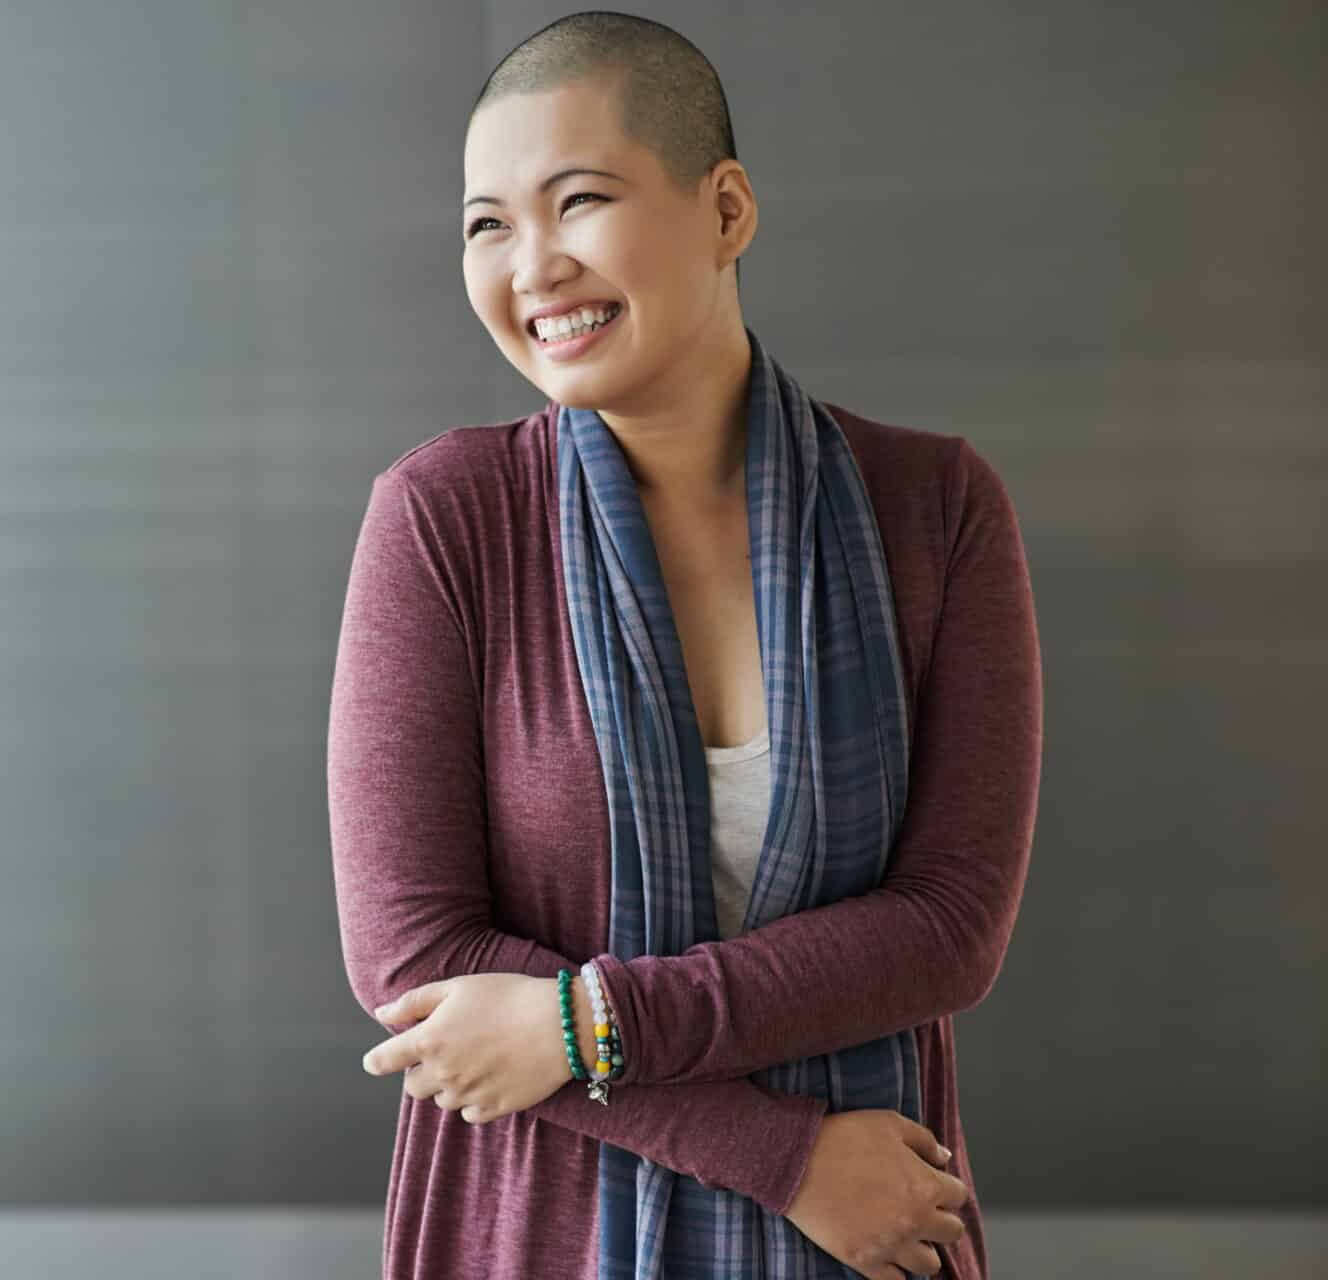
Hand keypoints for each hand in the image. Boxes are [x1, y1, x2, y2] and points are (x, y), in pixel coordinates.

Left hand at [361, 974, 572, 1123]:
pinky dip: (473, 1100)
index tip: (378, 1060)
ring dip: (449, 1084)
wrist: (559, 1023)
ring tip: (475, 1059)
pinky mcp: (493, 1108)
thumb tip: (381, 1014)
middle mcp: (442, 1073)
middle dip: (421, 1071)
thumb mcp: (458, 986)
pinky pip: (469, 1114)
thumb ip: (414, 1002)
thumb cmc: (507, 996)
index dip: (377, 1060)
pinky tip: (491, 1076)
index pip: (384, 1061)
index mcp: (429, 1040)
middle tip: (445, 1050)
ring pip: (442, 1100)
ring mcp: (468, 1095)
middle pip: (413, 1086)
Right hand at [783, 1109, 968, 1278]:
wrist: (798, 1162)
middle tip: (922, 1208)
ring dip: (923, 1248)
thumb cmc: (844, 1137)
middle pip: (953, 1233)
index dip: (947, 1186)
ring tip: (906, 1233)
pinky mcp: (866, 1262)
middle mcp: (915, 1221)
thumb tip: (944, 1157)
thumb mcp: (889, 1123)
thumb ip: (924, 1140)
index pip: (959, 1195)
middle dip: (942, 1219)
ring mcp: (891, 1246)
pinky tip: (888, 1251)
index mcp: (925, 1186)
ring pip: (929, 1264)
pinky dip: (897, 1270)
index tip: (933, 1183)